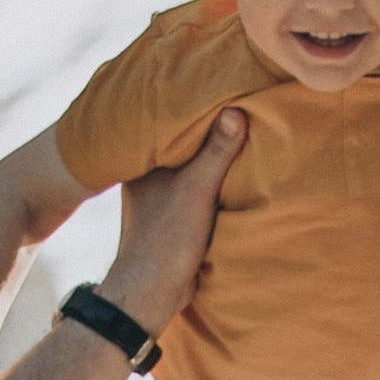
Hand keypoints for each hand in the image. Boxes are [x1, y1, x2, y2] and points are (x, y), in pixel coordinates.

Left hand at [98, 107, 248, 339]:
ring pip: (188, 167)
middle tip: (232, 102)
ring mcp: (158, 196)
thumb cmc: (166, 238)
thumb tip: (236, 112)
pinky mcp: (172, 216)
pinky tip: (231, 170)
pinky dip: (211, 181)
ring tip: (237, 130)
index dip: (190, 106)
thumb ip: (216, 153)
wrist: (153, 292)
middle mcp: (146, 174)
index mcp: (141, 160)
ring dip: (209, 158)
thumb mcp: (196, 189)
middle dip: (203, 130)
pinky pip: (195, 189)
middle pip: (181, 143)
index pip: (168, 122)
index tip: (214, 87)